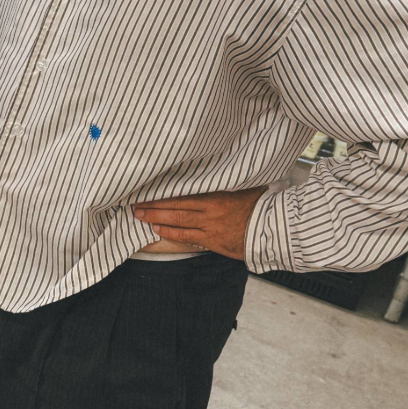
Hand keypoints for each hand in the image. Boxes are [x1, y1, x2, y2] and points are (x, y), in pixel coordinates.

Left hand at [133, 186, 265, 259]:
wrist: (272, 229)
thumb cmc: (259, 204)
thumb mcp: (243, 185)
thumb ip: (224, 179)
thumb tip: (213, 167)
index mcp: (216, 193)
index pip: (183, 191)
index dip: (163, 191)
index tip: (147, 187)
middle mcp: (210, 209)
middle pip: (175, 205)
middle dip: (152, 204)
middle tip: (135, 203)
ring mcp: (210, 226)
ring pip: (177, 220)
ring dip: (156, 217)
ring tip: (140, 215)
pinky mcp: (212, 241)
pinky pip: (186, 237)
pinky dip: (170, 232)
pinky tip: (157, 228)